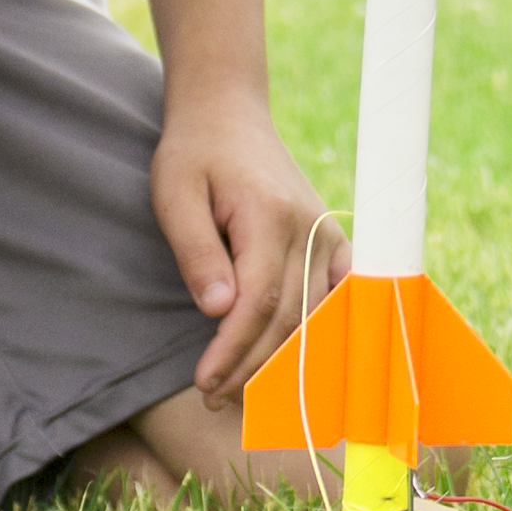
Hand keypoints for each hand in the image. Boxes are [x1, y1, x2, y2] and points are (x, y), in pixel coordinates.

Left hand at [151, 91, 329, 398]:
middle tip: (213, 396)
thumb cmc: (194, 155)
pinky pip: (337, 297)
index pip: (258, 303)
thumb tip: (220, 311)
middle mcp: (309, 227)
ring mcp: (327, 234)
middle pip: (288, 319)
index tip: (204, 382)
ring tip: (241, 387)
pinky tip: (299, 361)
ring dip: (282, 358)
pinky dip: (322, 332)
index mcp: (269, 215)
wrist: (228, 114)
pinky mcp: (332, 240)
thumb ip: (197, 252)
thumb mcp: (174, 194)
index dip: (233, 351)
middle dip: (252, 366)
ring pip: (315, 316)